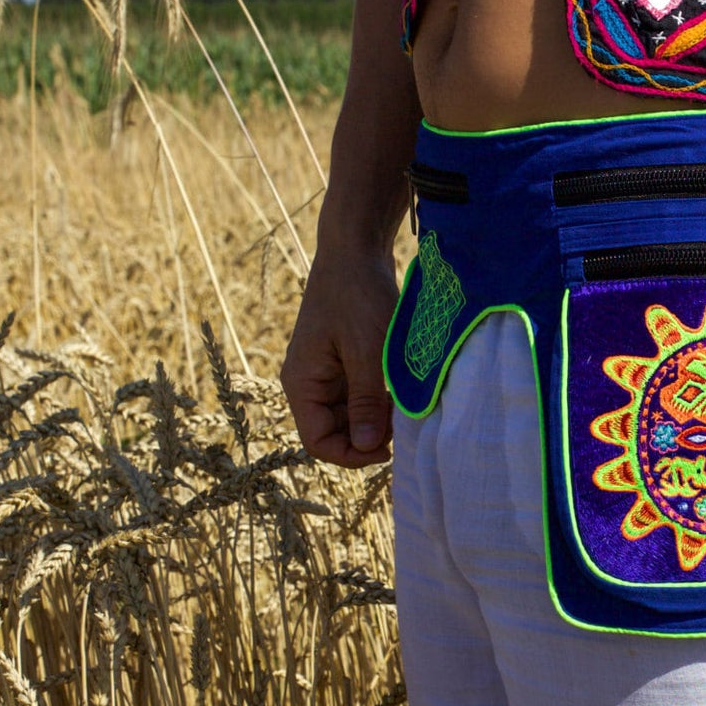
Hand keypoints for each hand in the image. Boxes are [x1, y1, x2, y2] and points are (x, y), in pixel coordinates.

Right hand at [280, 247, 399, 467]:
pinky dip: (380, 400)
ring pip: (352, 417)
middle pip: (336, 433)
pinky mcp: (346, 364)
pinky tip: (400, 390)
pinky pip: (361, 397)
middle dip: (369, 435)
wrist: (357, 251)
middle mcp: (309, 383)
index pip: (318, 442)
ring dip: (377, 418)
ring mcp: (327, 374)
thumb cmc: (358, 295)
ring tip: (403, 402)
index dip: (352, 454)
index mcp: (302, 383)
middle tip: (402, 421)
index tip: (388, 448)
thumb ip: (366, 400)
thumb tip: (366, 447)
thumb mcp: (367, 351)